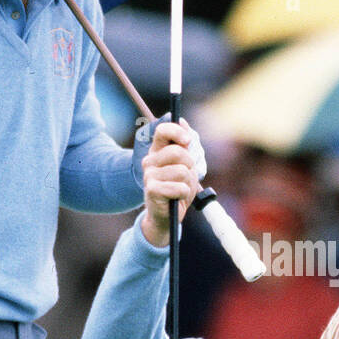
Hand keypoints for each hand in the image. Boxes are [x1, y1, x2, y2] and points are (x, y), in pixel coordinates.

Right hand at [139, 119, 201, 245]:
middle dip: (189, 165)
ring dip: (188, 183)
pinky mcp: (152, 190)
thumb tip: (183, 120)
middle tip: (186, 176)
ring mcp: (149, 175)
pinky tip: (177, 198)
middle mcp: (150, 161)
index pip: (163, 130)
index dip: (177, 132)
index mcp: (157, 151)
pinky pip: (179, 187)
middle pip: (178, 152)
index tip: (188, 141)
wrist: (166, 218)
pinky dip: (184, 194)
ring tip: (181, 190)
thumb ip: (185, 146)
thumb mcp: (185, 166)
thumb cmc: (177, 190)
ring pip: (182, 171)